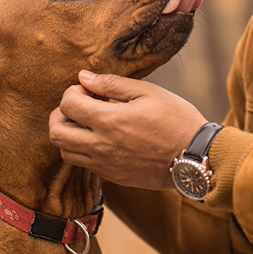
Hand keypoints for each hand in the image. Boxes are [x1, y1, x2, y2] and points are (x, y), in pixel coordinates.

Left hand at [49, 70, 207, 189]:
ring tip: (89, 124)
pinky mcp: (113, 177)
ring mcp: (105, 165)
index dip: (73, 91)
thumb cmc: (176, 119)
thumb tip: (84, 77)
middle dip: (61, 114)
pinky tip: (102, 139)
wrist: (196, 157)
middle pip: (56, 133)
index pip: (67, 104)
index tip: (90, 89)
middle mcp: (100, 146)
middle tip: (79, 106)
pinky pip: (84, 165)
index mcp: (108, 121)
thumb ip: (111, 84)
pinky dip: (83, 150)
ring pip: (65, 153)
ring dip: (69, 135)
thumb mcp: (148, 92)